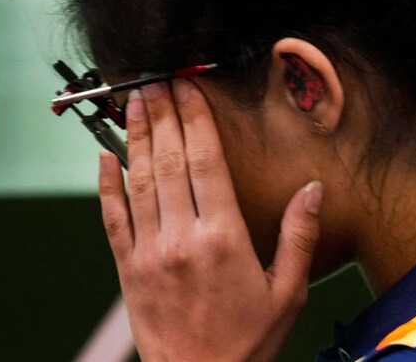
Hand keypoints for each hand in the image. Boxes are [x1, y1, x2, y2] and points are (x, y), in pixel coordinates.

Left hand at [98, 79, 322, 361]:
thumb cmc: (247, 342)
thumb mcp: (288, 292)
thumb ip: (298, 236)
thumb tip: (312, 189)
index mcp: (223, 238)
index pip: (204, 161)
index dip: (195, 119)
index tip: (189, 89)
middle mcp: (181, 237)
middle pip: (168, 160)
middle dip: (163, 115)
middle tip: (157, 80)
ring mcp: (149, 251)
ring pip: (139, 180)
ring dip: (135, 136)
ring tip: (135, 101)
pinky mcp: (126, 268)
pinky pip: (112, 217)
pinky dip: (106, 184)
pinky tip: (103, 156)